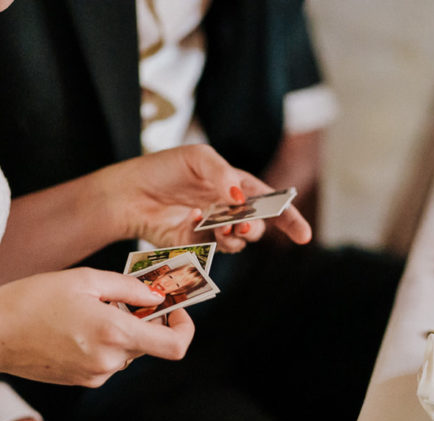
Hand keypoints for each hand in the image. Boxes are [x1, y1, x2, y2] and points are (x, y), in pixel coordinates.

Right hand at [0, 267, 193, 386]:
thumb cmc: (31, 300)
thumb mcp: (84, 279)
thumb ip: (129, 288)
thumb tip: (157, 296)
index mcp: (114, 333)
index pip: (174, 346)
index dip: (184, 329)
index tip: (175, 312)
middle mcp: (110, 361)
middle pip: (149, 344)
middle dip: (143, 321)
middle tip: (120, 296)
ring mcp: (95, 375)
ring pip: (126, 350)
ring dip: (119, 330)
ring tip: (85, 310)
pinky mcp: (81, 381)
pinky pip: (107, 359)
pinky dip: (101, 342)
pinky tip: (73, 327)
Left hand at [104, 144, 312, 252]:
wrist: (129, 194)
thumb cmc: (162, 169)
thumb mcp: (195, 158)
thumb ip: (222, 174)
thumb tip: (241, 198)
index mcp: (233, 184)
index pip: (269, 200)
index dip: (288, 217)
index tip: (304, 235)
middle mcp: (227, 208)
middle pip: (257, 225)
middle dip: (255, 229)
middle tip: (240, 227)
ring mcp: (213, 228)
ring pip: (239, 242)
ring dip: (236, 238)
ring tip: (221, 229)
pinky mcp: (197, 244)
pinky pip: (217, 250)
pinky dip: (214, 242)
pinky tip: (196, 225)